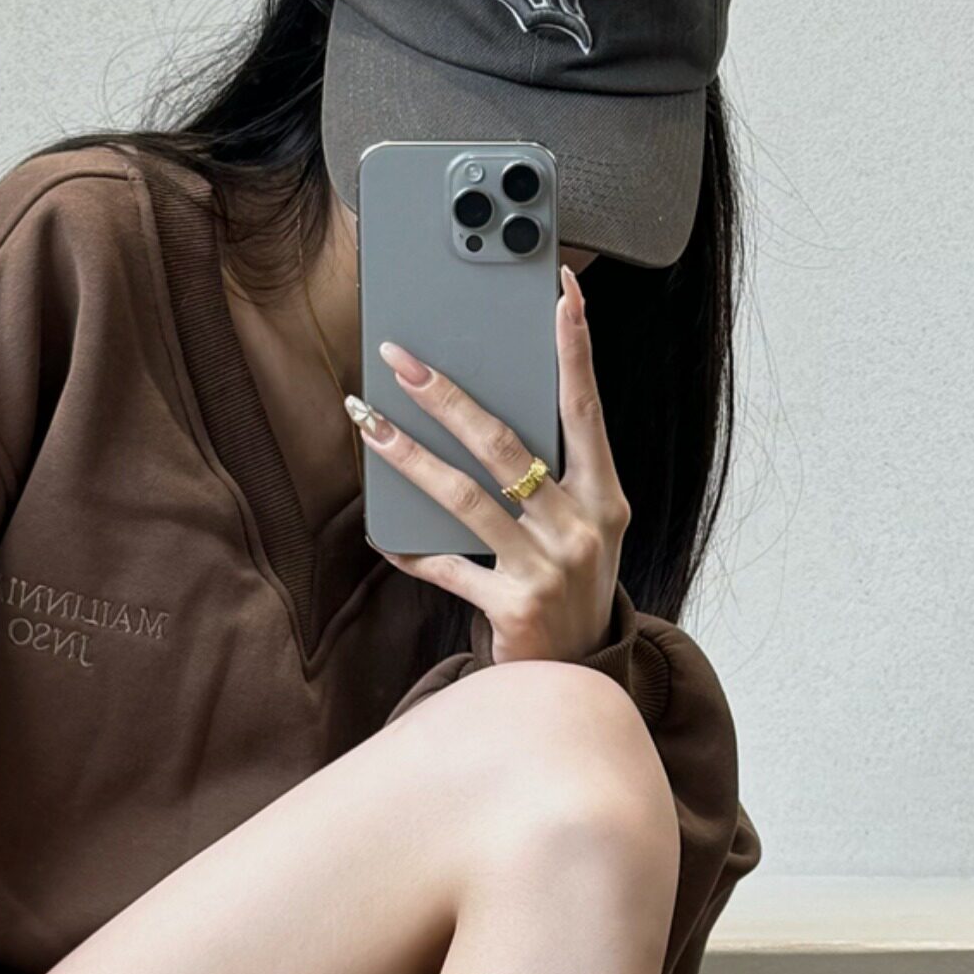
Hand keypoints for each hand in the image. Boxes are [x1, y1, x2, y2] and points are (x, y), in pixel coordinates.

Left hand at [349, 265, 627, 665]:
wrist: (573, 679)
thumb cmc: (565, 590)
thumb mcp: (576, 530)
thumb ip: (547, 481)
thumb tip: (480, 420)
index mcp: (604, 497)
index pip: (586, 408)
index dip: (575, 348)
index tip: (561, 294)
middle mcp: (583, 526)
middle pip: (506, 445)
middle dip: (449, 396)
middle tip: (405, 359)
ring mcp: (550, 567)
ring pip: (466, 496)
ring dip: (410, 455)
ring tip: (370, 422)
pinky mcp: (516, 607)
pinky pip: (448, 566)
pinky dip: (411, 548)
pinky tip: (384, 532)